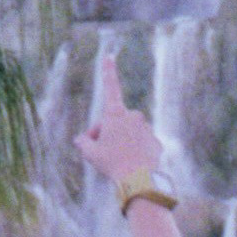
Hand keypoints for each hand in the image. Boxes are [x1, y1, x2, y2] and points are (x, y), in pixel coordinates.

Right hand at [76, 54, 163, 188]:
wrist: (139, 180)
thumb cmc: (112, 164)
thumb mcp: (90, 154)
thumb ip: (83, 143)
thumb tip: (80, 140)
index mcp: (116, 114)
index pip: (110, 88)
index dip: (108, 71)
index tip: (109, 56)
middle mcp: (133, 116)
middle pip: (115, 120)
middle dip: (106, 131)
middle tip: (99, 151)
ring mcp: (146, 129)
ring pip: (129, 133)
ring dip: (121, 142)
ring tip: (117, 160)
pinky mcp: (156, 142)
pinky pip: (142, 144)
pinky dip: (136, 151)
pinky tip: (131, 164)